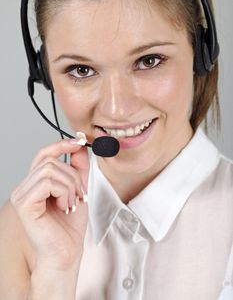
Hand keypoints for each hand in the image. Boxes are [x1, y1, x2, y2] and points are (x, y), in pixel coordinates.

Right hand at [10, 139, 88, 270]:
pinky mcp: (24, 204)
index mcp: (36, 183)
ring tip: (72, 203)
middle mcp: (25, 187)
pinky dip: (63, 192)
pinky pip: (47, 182)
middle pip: (50, 160)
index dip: (61, 145)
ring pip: (50, 169)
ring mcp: (21, 195)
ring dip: (70, 185)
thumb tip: (78, 144)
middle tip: (80, 195)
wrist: (67, 252)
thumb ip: (78, 167)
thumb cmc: (70, 226)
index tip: (78, 142)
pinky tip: (64, 207)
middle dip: (73, 175)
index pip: (43, 154)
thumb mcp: (78, 189)